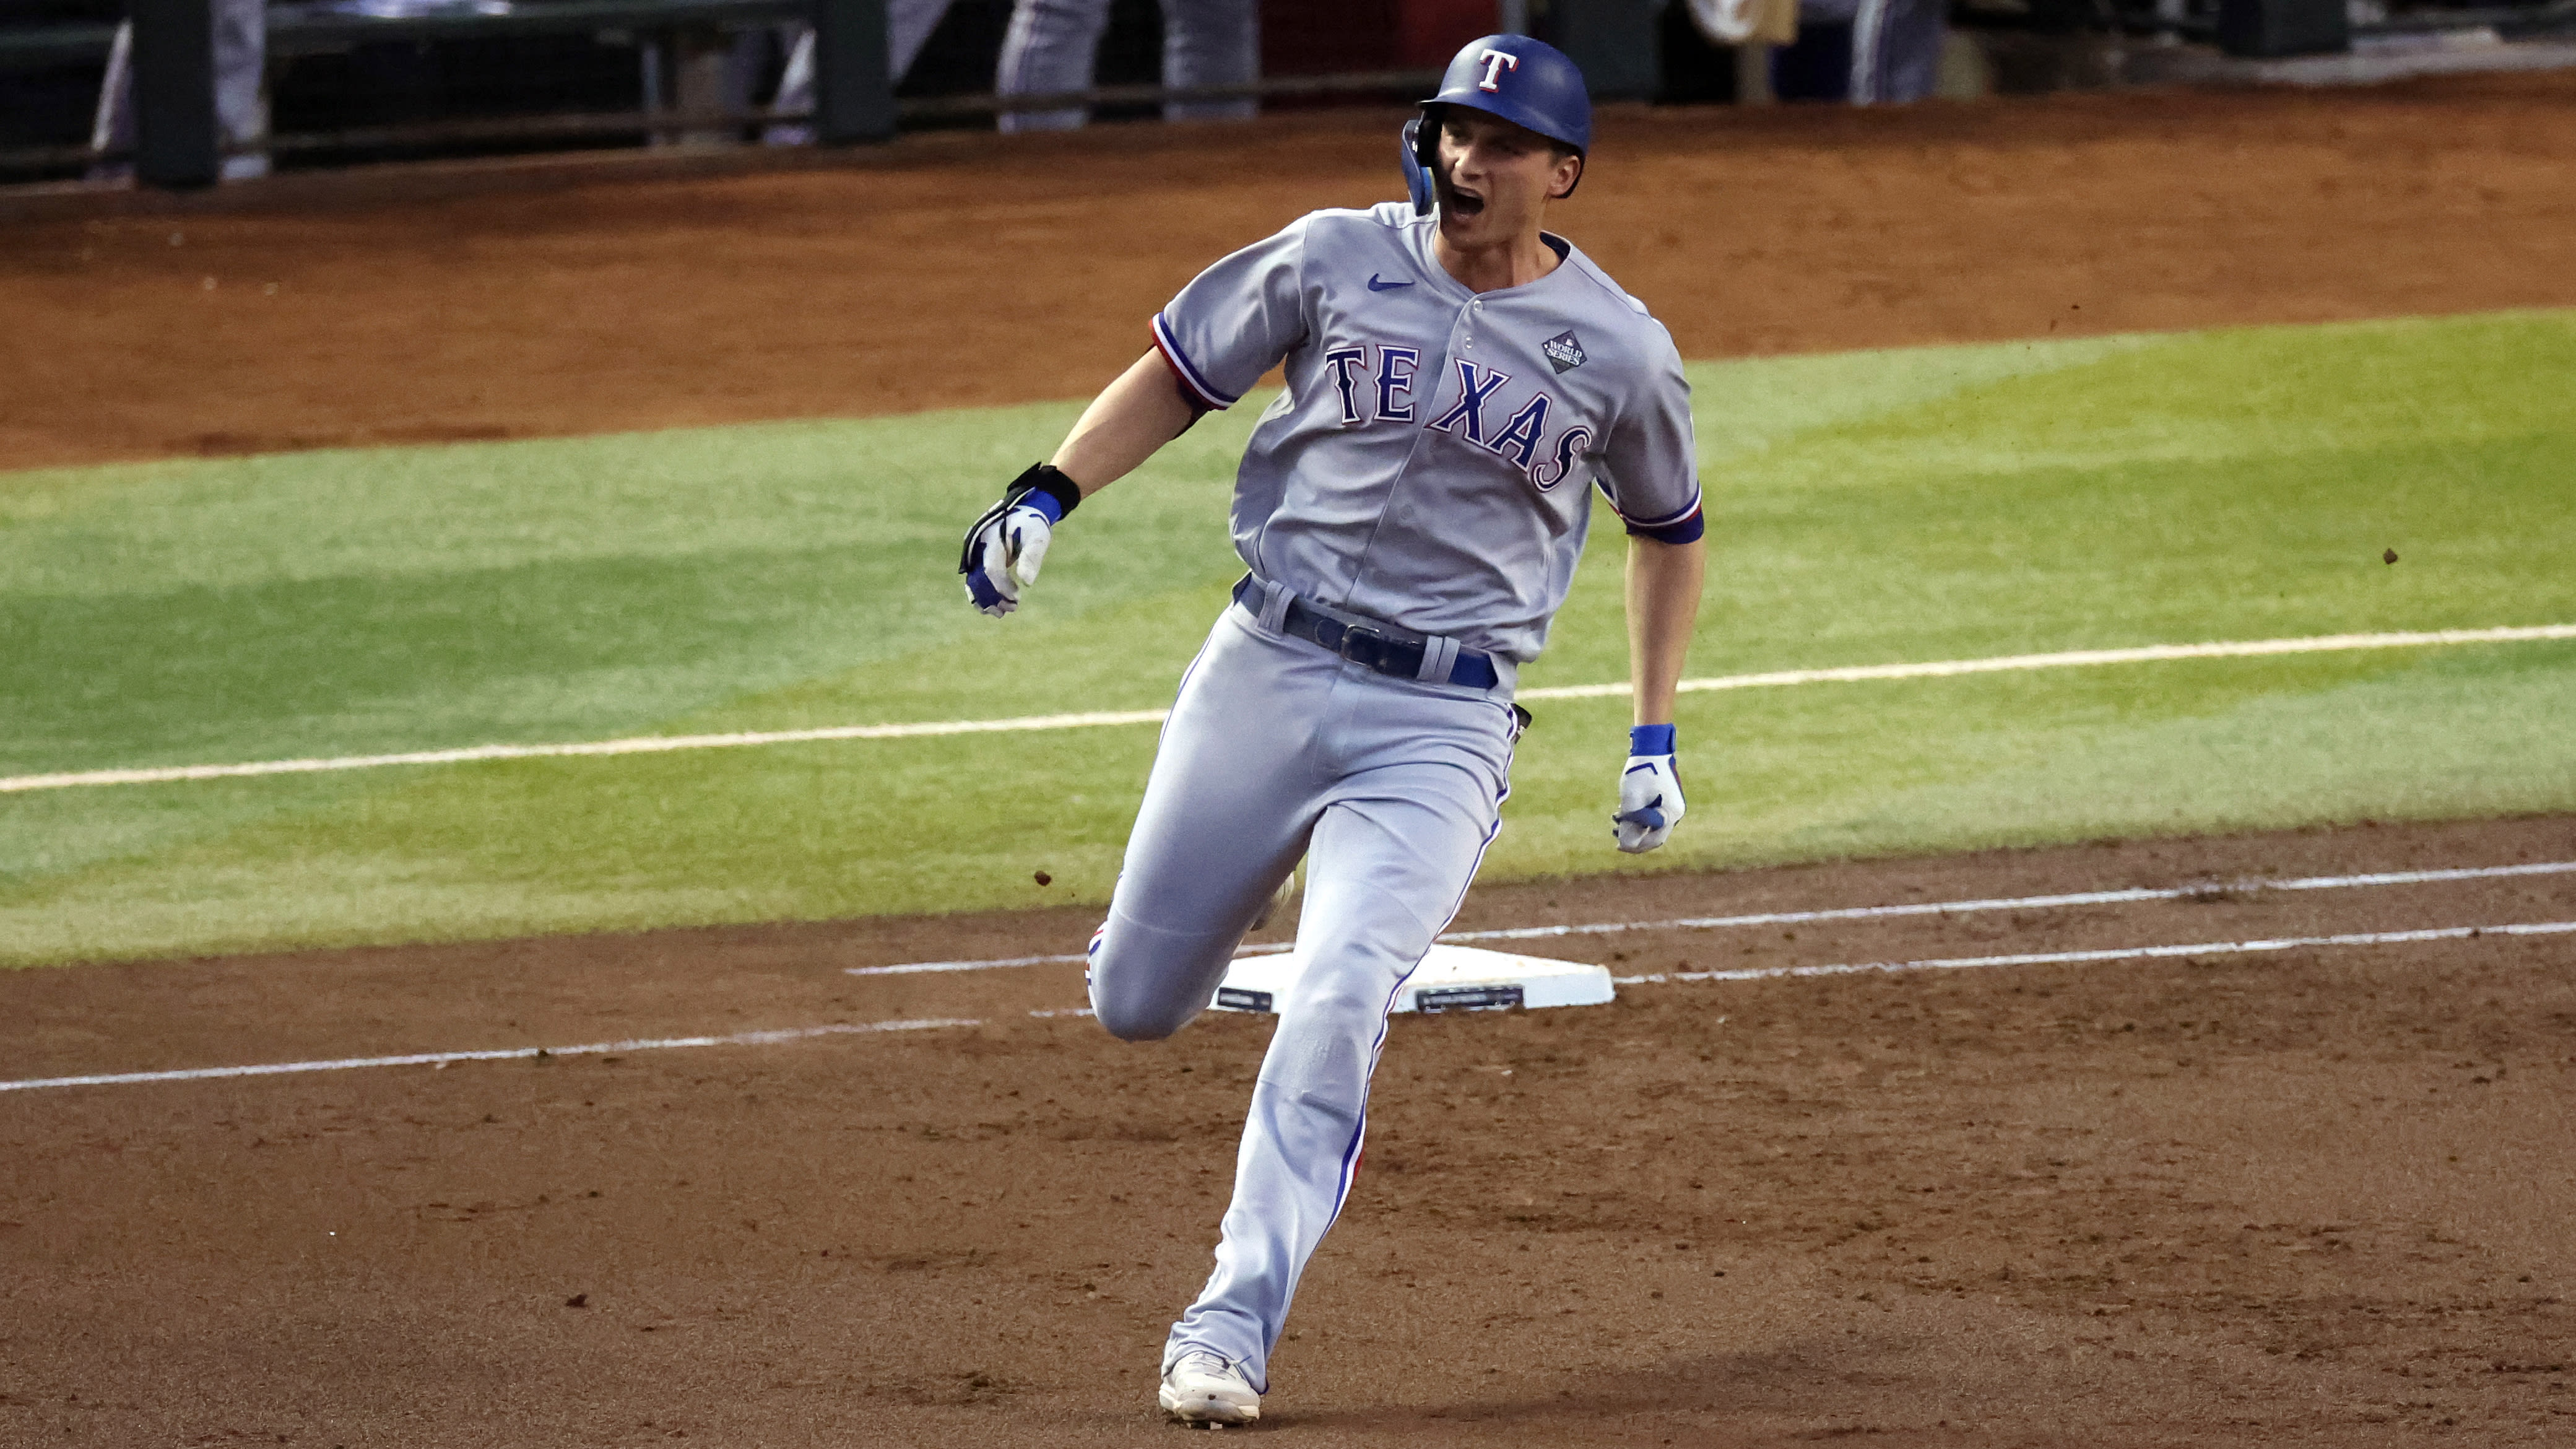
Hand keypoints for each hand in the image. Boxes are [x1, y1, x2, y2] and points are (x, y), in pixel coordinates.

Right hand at [958, 464, 1078, 617]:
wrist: (1024, 513)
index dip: (1002, 587)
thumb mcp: (1038, 538)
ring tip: (1002, 613)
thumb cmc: (1032, 525)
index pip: (992, 569)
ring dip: (985, 600)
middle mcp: (979, 547)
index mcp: (992, 538)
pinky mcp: (979, 560)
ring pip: (974, 582)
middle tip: (1011, 610)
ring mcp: (976, 553)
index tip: (1017, 597)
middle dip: (993, 597)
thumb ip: (1032, 557)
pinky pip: (975, 580)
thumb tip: (1027, 583)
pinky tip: (991, 608)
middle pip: (979, 579)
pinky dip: (981, 595)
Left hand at [1612, 723, 1684, 853]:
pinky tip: (1623, 811)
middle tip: (1615, 836)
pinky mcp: (1666, 800)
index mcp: (1671, 813)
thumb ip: (1629, 824)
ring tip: (1615, 821)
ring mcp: (1672, 806)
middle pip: (1654, 836)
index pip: (1653, 838)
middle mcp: (1676, 812)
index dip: (1633, 841)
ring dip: (1634, 827)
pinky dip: (1638, 818)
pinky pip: (1653, 817)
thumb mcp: (1631, 799)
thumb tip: (1625, 845)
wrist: (1652, 748)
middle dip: (1634, 838)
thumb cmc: (1641, 771)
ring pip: (1653, 827)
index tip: (1615, 832)